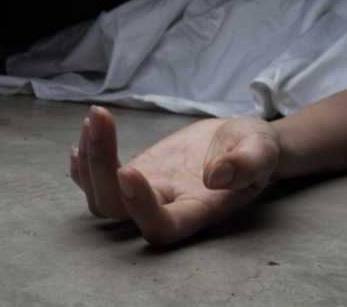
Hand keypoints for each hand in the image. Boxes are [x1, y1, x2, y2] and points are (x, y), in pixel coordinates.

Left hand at [70, 106, 279, 244]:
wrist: (240, 143)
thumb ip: (247, 164)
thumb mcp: (262, 150)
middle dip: (99, 169)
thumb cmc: (255, 149)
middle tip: (100, 121)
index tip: (130, 170)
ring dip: (89, 160)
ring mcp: (147, 193)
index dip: (140, 208)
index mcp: (200, 211)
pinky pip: (98, 180)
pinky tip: (87, 132)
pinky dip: (84, 161)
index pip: (162, 227)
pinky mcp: (137, 174)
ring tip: (96, 118)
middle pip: (116, 210)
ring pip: (101, 197)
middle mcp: (167, 209)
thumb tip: (217, 176)